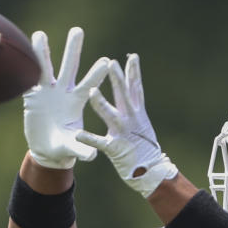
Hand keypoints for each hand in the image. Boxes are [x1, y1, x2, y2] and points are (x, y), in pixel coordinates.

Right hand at [22, 27, 109, 168]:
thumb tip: (92, 155)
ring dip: (42, 51)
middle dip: (73, 49)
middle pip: (69, 67)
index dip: (96, 74)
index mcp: (76, 103)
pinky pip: (28, 79)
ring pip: (45, 67)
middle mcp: (63, 93)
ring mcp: (47, 92)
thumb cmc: (64, 148)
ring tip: (39, 33)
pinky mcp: (32, 96)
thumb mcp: (72, 149)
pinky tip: (20, 52)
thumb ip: (81, 150)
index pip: (88, 85)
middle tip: (78, 30)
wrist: (48, 150)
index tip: (106, 61)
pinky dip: (24, 68)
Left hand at [76, 54, 177, 197]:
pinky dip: (89, 139)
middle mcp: (131, 120)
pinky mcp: (114, 148)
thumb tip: (132, 83)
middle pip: (124, 96)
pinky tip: (78, 134)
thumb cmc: (143, 145)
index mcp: (137, 113)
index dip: (134, 72)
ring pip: (111, 115)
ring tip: (92, 91)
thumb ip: (134, 102)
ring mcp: (123, 133)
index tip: (132, 56)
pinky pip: (99, 143)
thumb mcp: (141, 121)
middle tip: (111, 63)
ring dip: (102, 104)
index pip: (135, 89)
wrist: (150, 171)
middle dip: (118, 79)